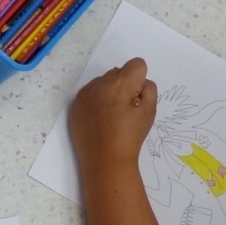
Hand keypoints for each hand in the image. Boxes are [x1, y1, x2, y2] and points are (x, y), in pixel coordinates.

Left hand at [70, 57, 157, 175]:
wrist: (104, 160)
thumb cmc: (130, 136)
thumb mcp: (150, 111)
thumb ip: (149, 89)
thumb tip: (140, 82)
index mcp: (119, 83)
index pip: (136, 64)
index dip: (140, 80)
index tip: (137, 98)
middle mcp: (99, 84)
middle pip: (118, 72)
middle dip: (124, 84)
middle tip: (125, 108)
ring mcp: (84, 94)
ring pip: (102, 82)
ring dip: (109, 91)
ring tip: (111, 115)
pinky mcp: (75, 105)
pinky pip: (90, 93)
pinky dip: (96, 101)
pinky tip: (99, 119)